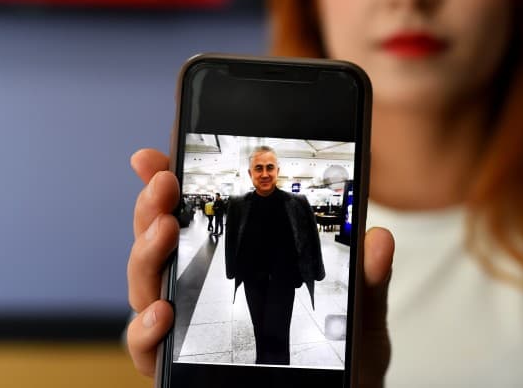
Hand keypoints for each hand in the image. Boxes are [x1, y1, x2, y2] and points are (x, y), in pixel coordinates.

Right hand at [124, 149, 395, 387]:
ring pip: (146, 284)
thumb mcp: (360, 316)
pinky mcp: (179, 366)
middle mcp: (204, 289)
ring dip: (147, 253)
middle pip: (161, 241)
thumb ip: (366, 278)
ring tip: (164, 231)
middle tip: (162, 184)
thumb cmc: (342, 360)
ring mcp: (189, 325)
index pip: (199, 215)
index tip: (159, 157)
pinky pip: (147, 346)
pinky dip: (144, 328)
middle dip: (153, 207)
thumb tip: (379, 238)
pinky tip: (162, 311)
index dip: (170, 182)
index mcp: (242, 261)